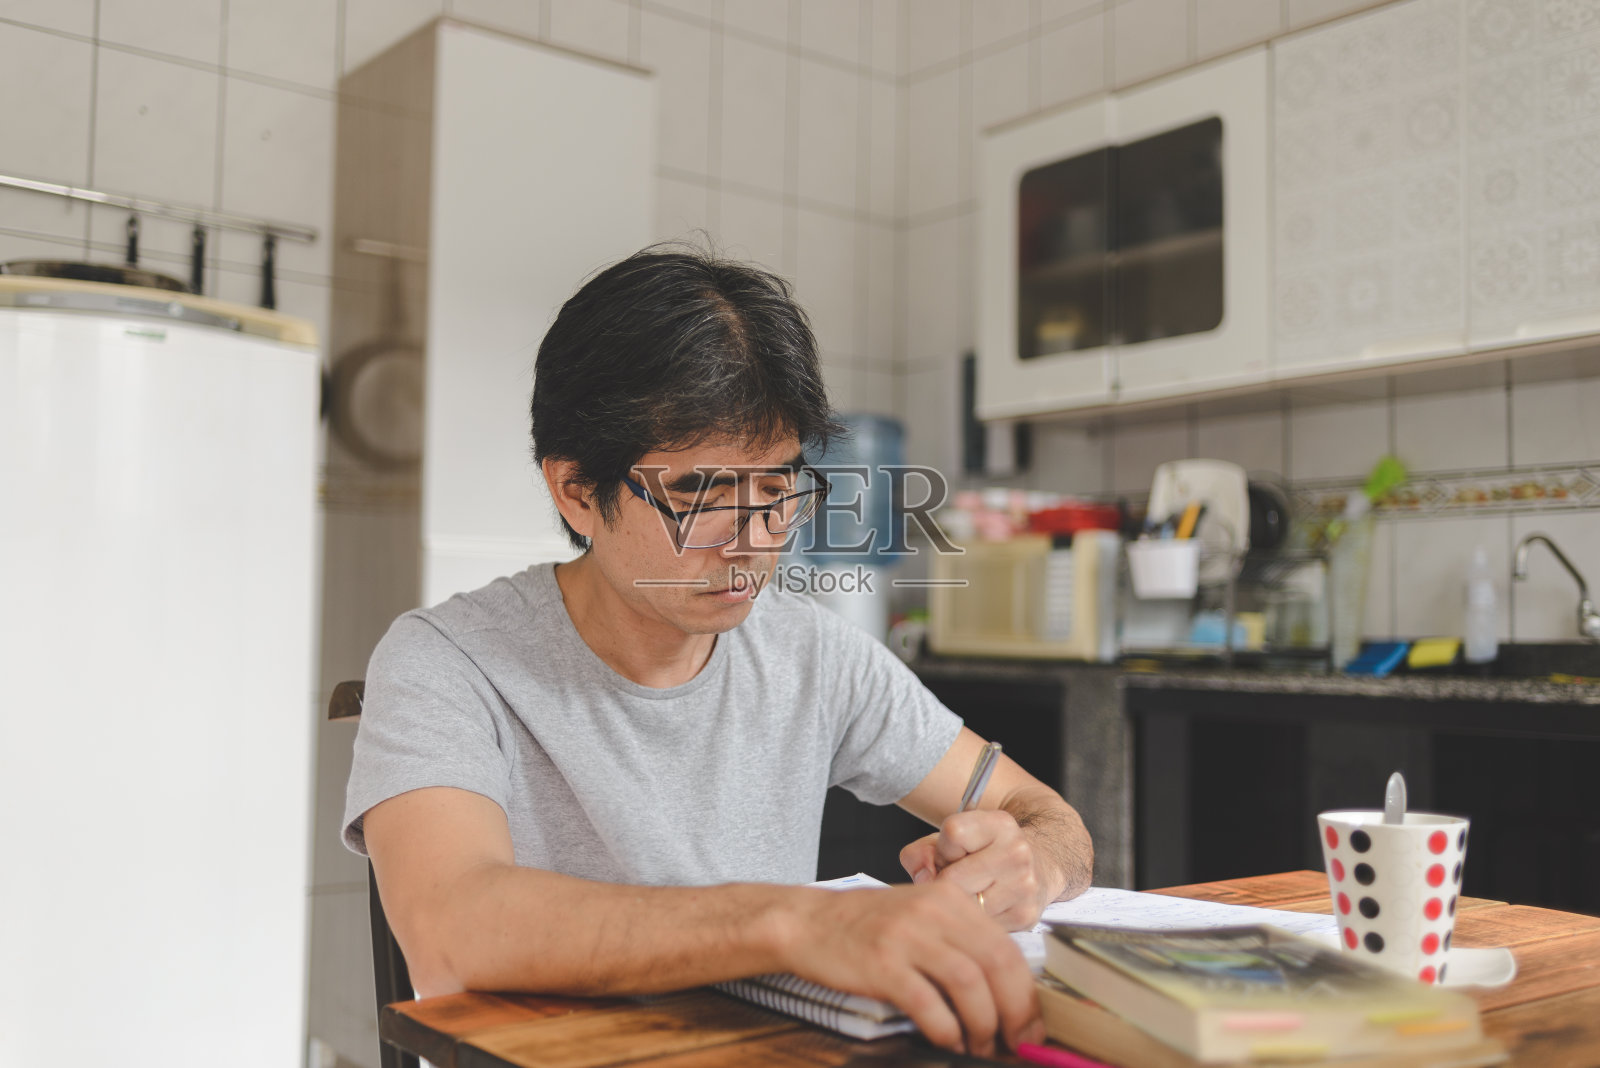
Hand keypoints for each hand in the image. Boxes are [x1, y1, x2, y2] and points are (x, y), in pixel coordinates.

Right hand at [780, 880, 1043, 1055]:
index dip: (1027, 995)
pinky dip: (946, 1030)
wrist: (808, 922)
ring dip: (983, 1026)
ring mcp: (907, 936)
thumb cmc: (868, 927)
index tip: (1032, 1027)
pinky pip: (929, 1004)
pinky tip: (947, 1042)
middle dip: (1016, 1014)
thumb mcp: (922, 916)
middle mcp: (934, 912)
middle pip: (998, 966)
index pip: (1008, 949)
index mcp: (952, 900)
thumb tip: (1007, 992)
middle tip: (1017, 1044)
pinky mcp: (882, 964)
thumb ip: (961, 941)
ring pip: (969, 985)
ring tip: (979, 1047)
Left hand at [899, 809, 1045, 931]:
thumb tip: (922, 880)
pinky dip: (973, 921)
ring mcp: (1023, 886)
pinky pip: (978, 926)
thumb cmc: (986, 853)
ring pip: (964, 907)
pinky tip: (984, 906)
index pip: (953, 833)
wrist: (1039, 866)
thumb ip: (922, 852)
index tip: (953, 853)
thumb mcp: (953, 839)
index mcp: (999, 824)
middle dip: (945, 882)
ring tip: (971, 891)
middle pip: (953, 878)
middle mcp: (1016, 853)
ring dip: (958, 904)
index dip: (943, 848)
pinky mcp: (1025, 916)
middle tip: (958, 878)